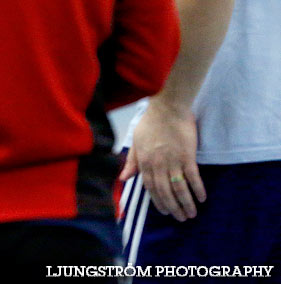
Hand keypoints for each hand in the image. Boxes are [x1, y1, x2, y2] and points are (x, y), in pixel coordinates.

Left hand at [119, 98, 204, 220]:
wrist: (167, 108)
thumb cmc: (150, 123)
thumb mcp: (136, 141)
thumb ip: (132, 162)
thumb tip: (123, 178)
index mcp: (145, 161)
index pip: (150, 187)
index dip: (158, 201)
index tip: (165, 211)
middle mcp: (158, 164)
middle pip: (165, 192)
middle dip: (173, 207)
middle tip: (180, 218)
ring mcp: (173, 161)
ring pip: (179, 188)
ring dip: (186, 203)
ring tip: (192, 214)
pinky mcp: (188, 156)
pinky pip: (193, 178)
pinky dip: (197, 190)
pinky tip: (202, 198)